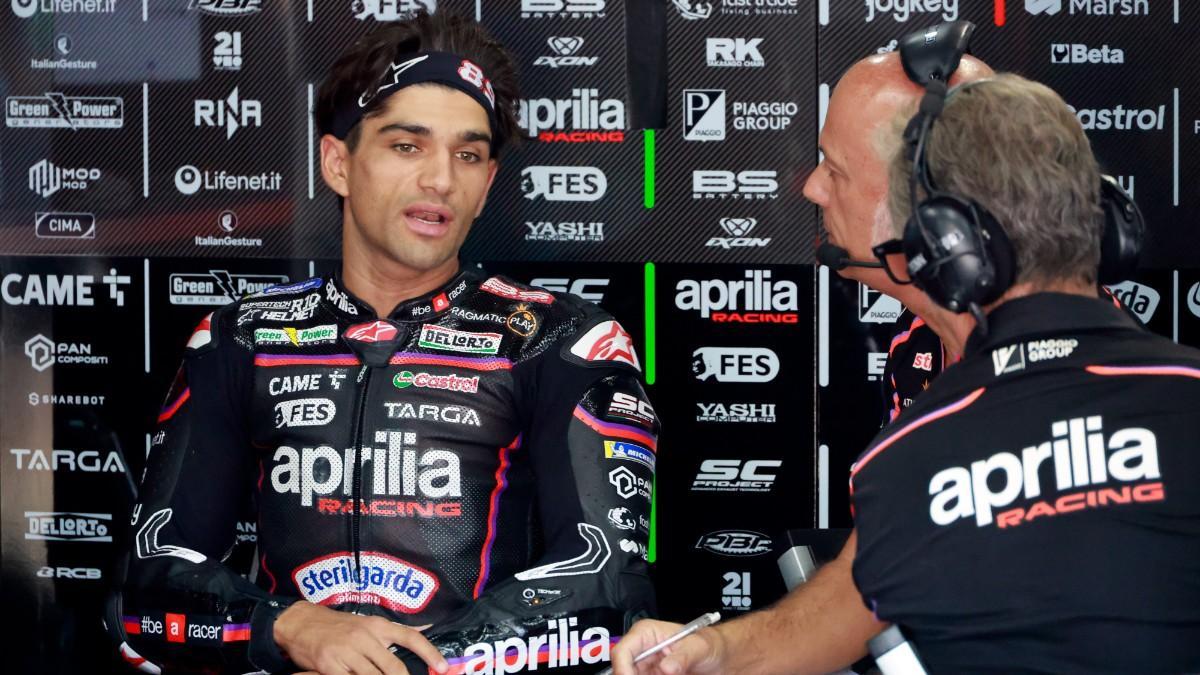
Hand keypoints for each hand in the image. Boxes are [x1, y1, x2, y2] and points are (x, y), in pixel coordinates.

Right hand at [275, 601, 448, 674]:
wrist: (299, 622)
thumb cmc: (336, 625)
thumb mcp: (366, 623)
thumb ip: (391, 633)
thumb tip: (424, 632)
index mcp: (377, 626)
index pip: (410, 637)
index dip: (429, 653)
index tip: (442, 667)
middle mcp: (365, 637)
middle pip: (394, 668)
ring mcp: (347, 652)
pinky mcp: (330, 666)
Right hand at [611, 619, 724, 674]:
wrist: (717, 658)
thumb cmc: (707, 644)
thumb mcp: (698, 647)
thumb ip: (683, 657)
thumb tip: (666, 667)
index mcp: (645, 634)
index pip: (622, 652)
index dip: (623, 669)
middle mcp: (641, 652)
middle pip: (622, 671)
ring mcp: (645, 668)